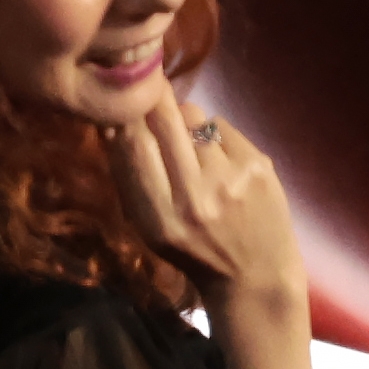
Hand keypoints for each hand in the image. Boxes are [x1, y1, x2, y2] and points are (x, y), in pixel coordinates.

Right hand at [106, 105, 308, 325]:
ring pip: (194, 116)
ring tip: (188, 141)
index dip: (126, 117)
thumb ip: (131, 182)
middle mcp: (193, 197)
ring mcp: (229, 178)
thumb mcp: (150, 229)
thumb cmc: (193, 252)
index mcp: (158, 219)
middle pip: (164, 120)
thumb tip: (110, 123)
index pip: (133, 147)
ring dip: (184, 120)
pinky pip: (222, 125)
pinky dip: (214, 133)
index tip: (124, 105)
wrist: (255, 275)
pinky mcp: (258, 164)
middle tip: (151, 92)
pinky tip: (218, 157)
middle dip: (154, 101)